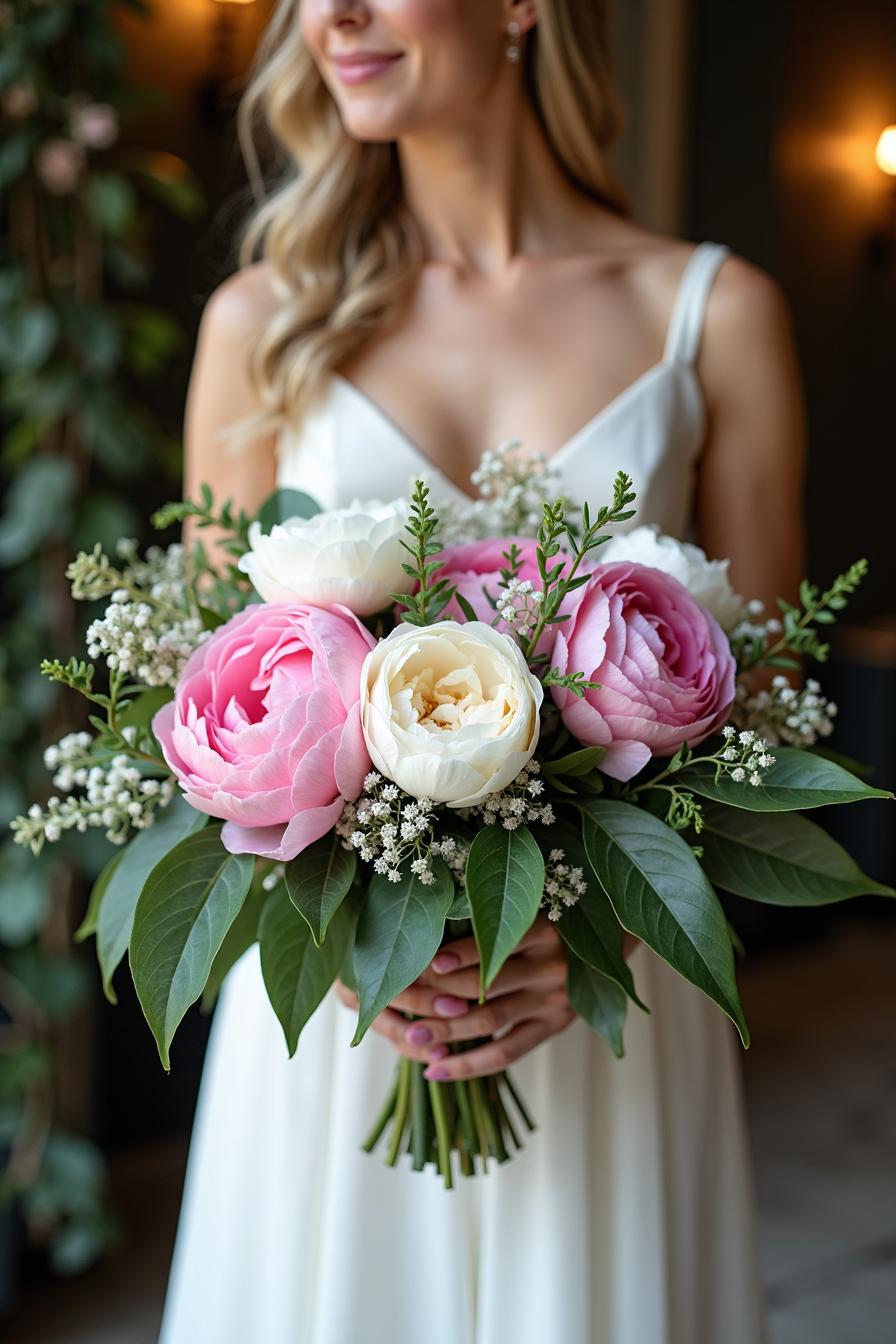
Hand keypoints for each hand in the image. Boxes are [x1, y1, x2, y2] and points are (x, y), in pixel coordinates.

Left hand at [334, 914, 574, 1081]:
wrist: (599, 946)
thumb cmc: (543, 920)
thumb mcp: (523, 908)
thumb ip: (485, 916)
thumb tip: (422, 932)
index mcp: (544, 927)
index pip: (495, 943)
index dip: (459, 954)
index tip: (422, 963)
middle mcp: (552, 964)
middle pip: (485, 984)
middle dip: (437, 994)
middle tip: (398, 1002)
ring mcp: (554, 1000)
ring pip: (490, 1020)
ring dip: (446, 1031)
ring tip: (410, 1038)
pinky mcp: (553, 1027)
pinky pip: (506, 1053)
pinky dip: (468, 1065)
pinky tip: (434, 1070)